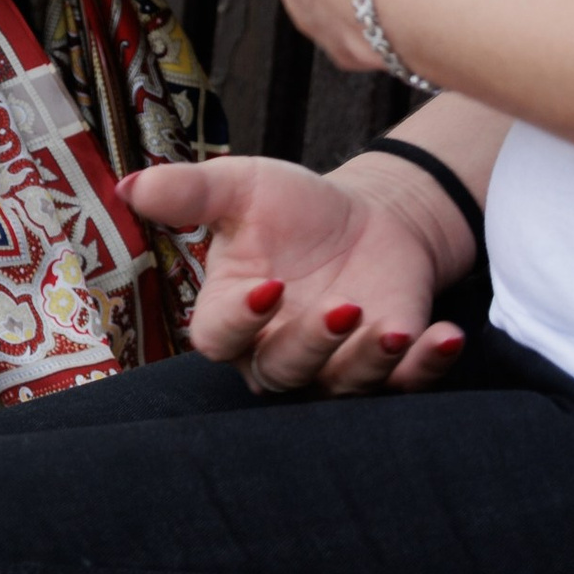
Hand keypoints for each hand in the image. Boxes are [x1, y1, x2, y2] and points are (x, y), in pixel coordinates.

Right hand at [127, 151, 465, 395]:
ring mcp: (334, 365)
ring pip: (341, 387)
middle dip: (312, 346)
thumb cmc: (291, 208)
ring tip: (390, 329)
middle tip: (342, 306)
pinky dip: (426, 366)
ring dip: (368, 364)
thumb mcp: (241, 187)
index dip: (240, 323)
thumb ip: (189, 192)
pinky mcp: (389, 367)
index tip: (267, 287)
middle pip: (282, 372)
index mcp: (232, 313)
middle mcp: (277, 350)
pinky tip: (444, 335)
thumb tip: (129, 186)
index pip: (219, 339)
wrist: (364, 216)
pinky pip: (406, 384)